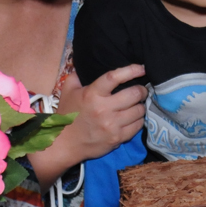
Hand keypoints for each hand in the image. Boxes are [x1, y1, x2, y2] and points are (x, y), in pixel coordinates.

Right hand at [32, 66, 146, 186]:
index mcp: (92, 94)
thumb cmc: (67, 115)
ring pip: (139, 110)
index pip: (114, 77)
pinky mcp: (117, 138)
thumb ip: (77, 75)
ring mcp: (112, 125)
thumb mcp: (68, 91)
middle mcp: (103, 109)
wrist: (64, 144)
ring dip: (140, 106)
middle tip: (141, 90)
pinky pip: (137, 126)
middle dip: (142, 90)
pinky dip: (138, 120)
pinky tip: (134, 117)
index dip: (131, 70)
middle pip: (134, 94)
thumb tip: (86, 62)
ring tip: (137, 104)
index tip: (142, 68)